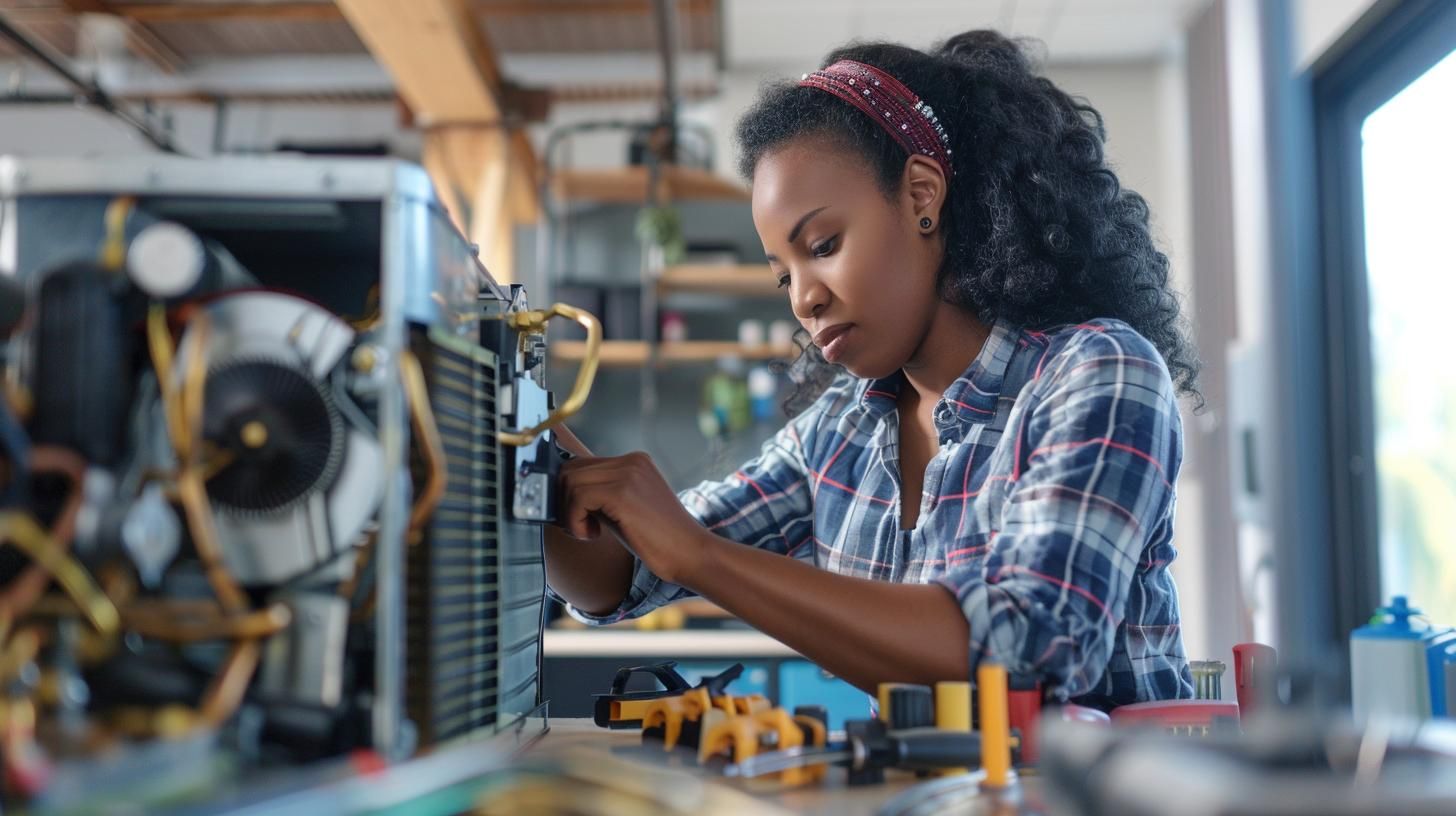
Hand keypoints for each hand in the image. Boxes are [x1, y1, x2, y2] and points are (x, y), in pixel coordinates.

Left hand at [557, 452, 706, 583]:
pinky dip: (575, 520)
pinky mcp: (623, 492)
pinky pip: (578, 497)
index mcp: (634, 461)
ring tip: (589, 532)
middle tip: (581, 527)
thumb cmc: (657, 539)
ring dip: (570, 513)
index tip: (578, 518)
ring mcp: (628, 473)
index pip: (582, 464)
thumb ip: (599, 495)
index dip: (569, 492)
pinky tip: (593, 535)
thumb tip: (560, 494)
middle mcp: (631, 460)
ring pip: (570, 481)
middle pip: (571, 469)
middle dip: (565, 501)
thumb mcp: (623, 509)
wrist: (689, 553)